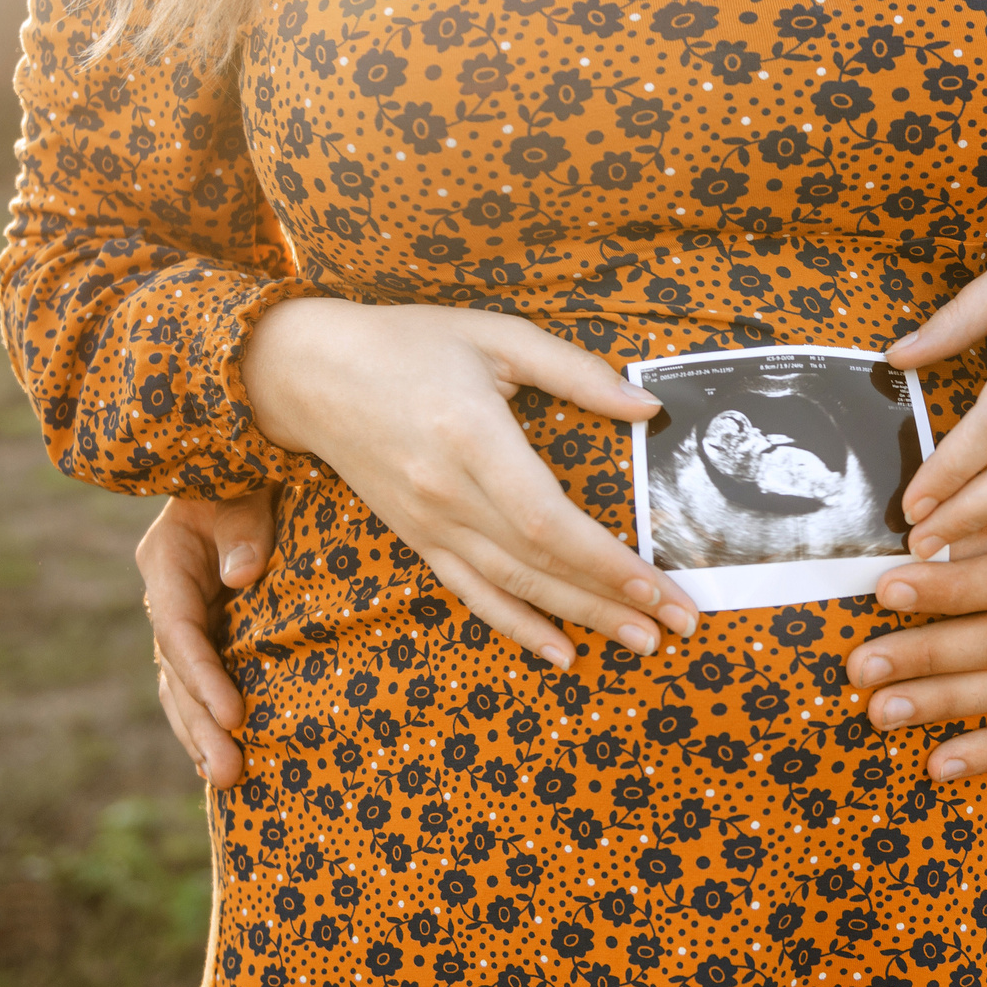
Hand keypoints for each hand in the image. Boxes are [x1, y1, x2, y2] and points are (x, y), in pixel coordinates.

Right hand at [141, 489, 275, 787]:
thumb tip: (242, 579)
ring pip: (181, 691)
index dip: (202, 676)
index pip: (178, 631)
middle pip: (174, 674)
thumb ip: (244, 531)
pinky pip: (199, 687)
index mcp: (165, 565)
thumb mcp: (244, 493)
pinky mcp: (206, 635)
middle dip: (200, 725)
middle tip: (228, 772)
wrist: (246, 472)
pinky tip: (221, 761)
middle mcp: (166, 599)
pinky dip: (207, 723)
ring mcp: (183, 621)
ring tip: (228, 781)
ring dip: (201, 736)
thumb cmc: (247, 476)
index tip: (234, 715)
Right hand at [244, 299, 699, 668]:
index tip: (663, 587)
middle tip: (679, 626)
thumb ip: (575, 371)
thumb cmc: (408, 343)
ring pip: (514, 588)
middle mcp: (448, 494)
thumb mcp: (496, 335)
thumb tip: (647, 408)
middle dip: (616, 601)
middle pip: (542, 565)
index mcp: (473, 439)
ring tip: (641, 644)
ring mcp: (429, 524)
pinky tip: (561, 652)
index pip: (551, 523)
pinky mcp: (417, 539)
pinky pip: (471, 594)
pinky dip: (517, 627)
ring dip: (581, 620)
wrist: (307, 372)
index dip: (609, 563)